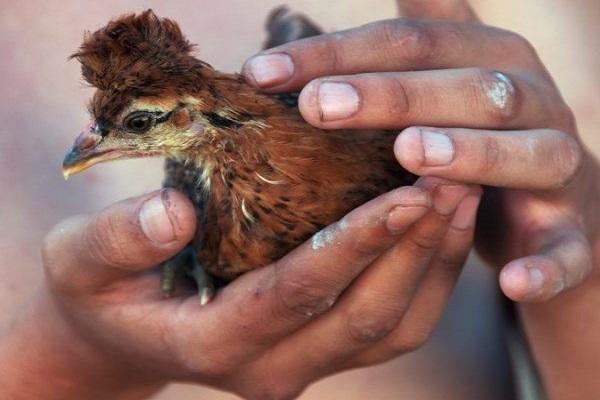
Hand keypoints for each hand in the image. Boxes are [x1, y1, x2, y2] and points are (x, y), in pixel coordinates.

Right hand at [1, 178, 479, 399]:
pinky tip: (442, 226)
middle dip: (416, 249)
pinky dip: (428, 278)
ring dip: (435, 263)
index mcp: (214, 344)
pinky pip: (395, 325)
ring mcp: (304, 368)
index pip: (300, 292)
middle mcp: (270, 370)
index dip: (358, 244)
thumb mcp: (84, 258)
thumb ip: (118, 239)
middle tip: (454, 179)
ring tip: (462, 195)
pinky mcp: (324, 353)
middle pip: (366, 316)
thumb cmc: (102, 289)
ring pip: (395, 328)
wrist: (124, 332)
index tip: (409, 191)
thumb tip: (170, 211)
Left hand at [242, 1, 598, 302]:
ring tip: (411, 156)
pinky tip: (512, 281)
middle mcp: (529, 100)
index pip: (404, 43)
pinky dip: (546, 264)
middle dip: (391, 95)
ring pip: (527, 151)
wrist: (550, 192)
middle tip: (318, 107)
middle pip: (464, 87)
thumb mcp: (446, 77)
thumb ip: (419, 38)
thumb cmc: (476, 131)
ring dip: (472, 153)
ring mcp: (556, 164)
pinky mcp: (569, 228)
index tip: (261, 72)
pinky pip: (566, 248)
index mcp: (486, 59)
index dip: (334, 54)